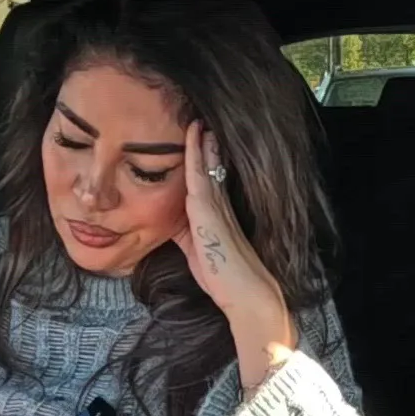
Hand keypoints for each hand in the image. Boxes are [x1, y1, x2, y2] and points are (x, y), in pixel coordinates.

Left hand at [176, 121, 297, 382]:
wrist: (246, 295)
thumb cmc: (223, 279)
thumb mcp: (195, 252)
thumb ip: (184, 234)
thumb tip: (168, 224)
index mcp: (217, 214)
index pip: (207, 180)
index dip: (202, 160)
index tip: (199, 139)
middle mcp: (219, 206)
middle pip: (209, 168)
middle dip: (204, 146)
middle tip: (198, 120)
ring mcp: (216, 207)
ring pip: (205, 168)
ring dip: (201, 144)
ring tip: (197, 121)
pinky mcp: (210, 212)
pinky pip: (199, 178)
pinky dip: (194, 157)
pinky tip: (194, 139)